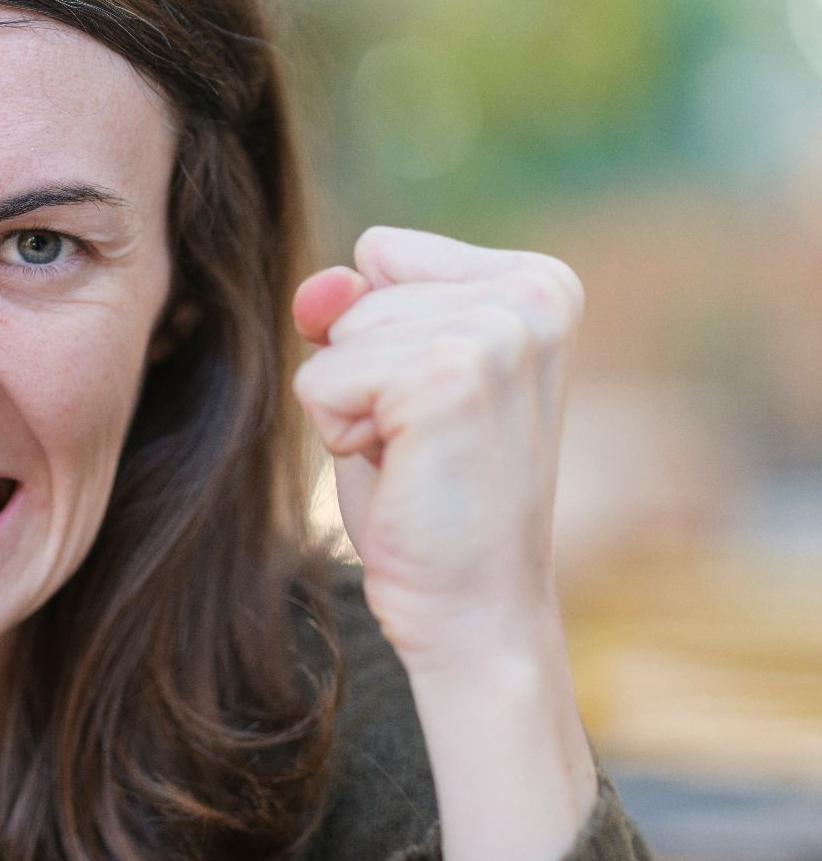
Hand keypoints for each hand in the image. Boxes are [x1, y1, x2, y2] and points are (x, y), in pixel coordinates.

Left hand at [289, 225, 584, 667]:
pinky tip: (404, 473)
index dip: (377, 336)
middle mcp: (533, 295)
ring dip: (351, 406)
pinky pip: (321, 378)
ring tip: (417, 458)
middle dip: (362, 372)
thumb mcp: (390, 375)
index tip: (432, 404)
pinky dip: (339, 433)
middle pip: (356, 292)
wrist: (473, 607)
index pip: (382, 253)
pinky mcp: (448, 378)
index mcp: (539, 282)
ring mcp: (497, 334)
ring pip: (336, 335)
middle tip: (425, 445)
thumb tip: (322, 285)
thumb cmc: (431, 495)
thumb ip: (353, 307)